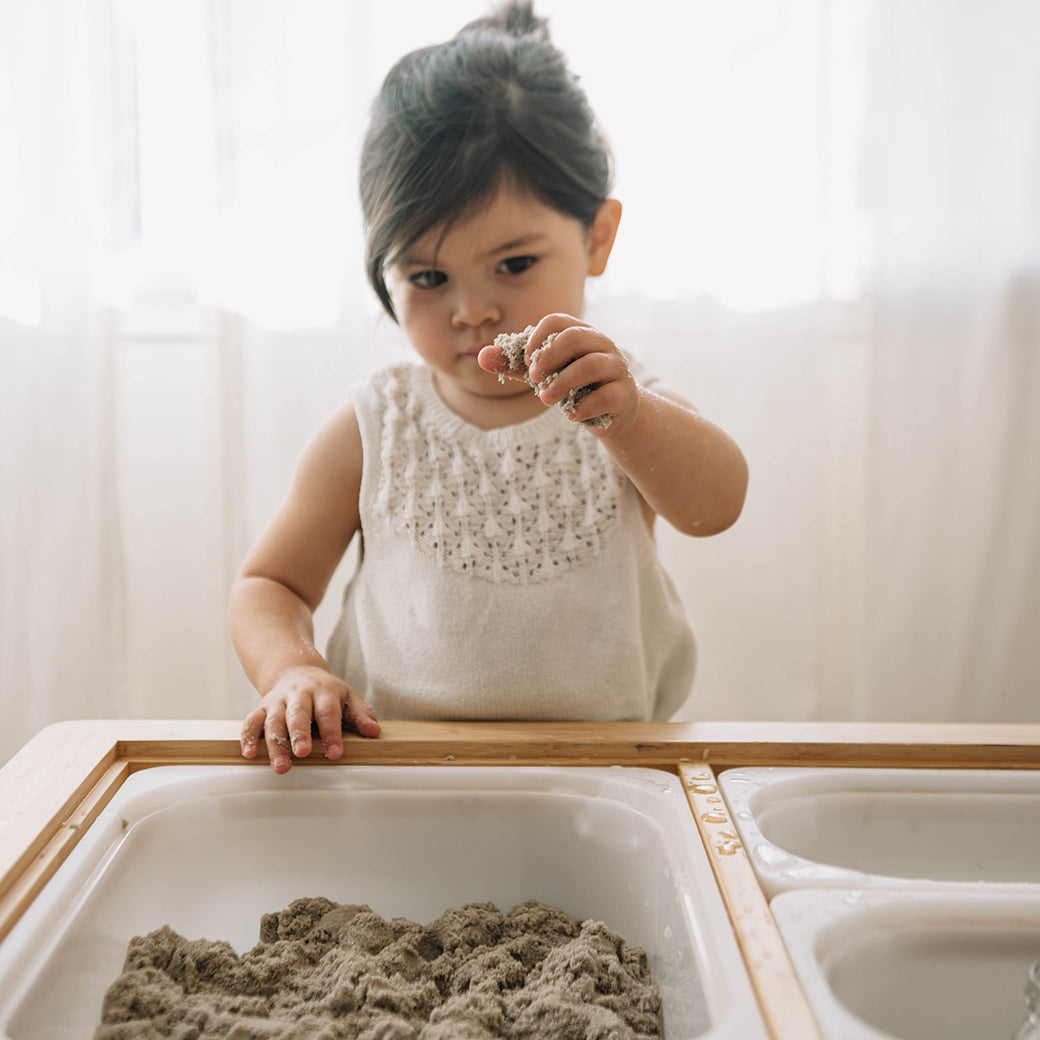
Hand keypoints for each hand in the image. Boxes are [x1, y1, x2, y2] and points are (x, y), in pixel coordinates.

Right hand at [240, 665, 379, 773]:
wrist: (295, 671)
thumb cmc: (325, 691)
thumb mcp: (347, 696)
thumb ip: (361, 714)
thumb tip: (374, 732)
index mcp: (323, 691)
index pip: (328, 712)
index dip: (332, 733)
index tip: (335, 753)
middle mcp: (298, 695)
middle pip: (298, 714)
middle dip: (299, 734)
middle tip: (303, 754)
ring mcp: (278, 701)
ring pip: (273, 721)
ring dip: (276, 743)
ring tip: (281, 766)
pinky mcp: (261, 708)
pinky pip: (252, 721)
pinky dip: (249, 737)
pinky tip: (250, 754)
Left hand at [479, 315, 639, 433]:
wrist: (610, 412)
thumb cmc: (573, 386)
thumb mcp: (543, 374)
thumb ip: (515, 365)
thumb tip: (481, 356)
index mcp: (579, 333)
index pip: (558, 321)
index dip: (537, 339)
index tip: (527, 362)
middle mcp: (601, 344)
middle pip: (575, 337)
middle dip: (549, 358)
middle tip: (533, 379)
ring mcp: (617, 368)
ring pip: (592, 365)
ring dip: (563, 383)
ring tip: (545, 399)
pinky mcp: (624, 394)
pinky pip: (606, 396)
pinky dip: (584, 407)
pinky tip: (570, 415)